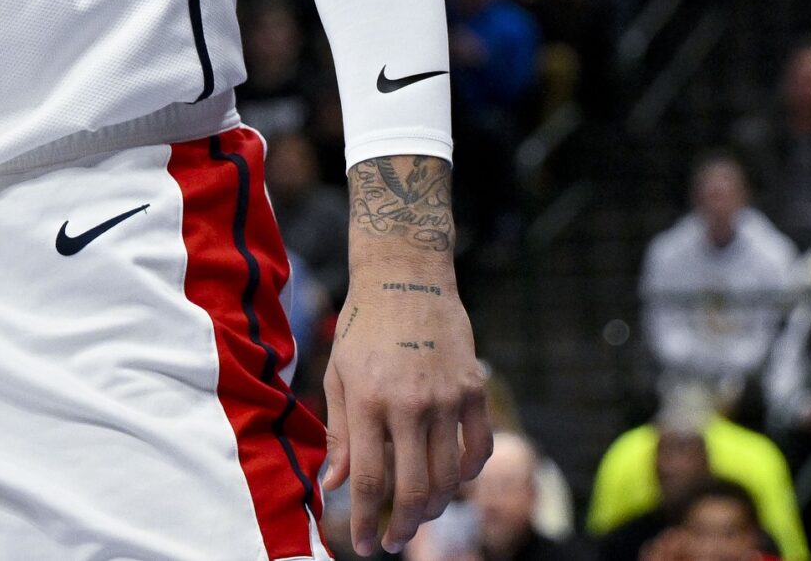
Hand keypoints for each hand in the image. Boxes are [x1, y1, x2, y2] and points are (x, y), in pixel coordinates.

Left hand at [321, 269, 490, 553]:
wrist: (406, 276)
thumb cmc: (362, 326)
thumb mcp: (338, 374)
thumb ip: (339, 434)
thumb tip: (333, 485)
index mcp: (368, 400)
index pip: (368, 478)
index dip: (364, 519)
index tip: (363, 544)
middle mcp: (410, 404)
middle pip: (415, 488)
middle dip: (404, 526)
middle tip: (394, 539)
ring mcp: (448, 398)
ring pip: (450, 476)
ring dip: (435, 506)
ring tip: (420, 513)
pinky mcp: (475, 389)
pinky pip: (478, 449)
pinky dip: (467, 474)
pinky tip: (451, 479)